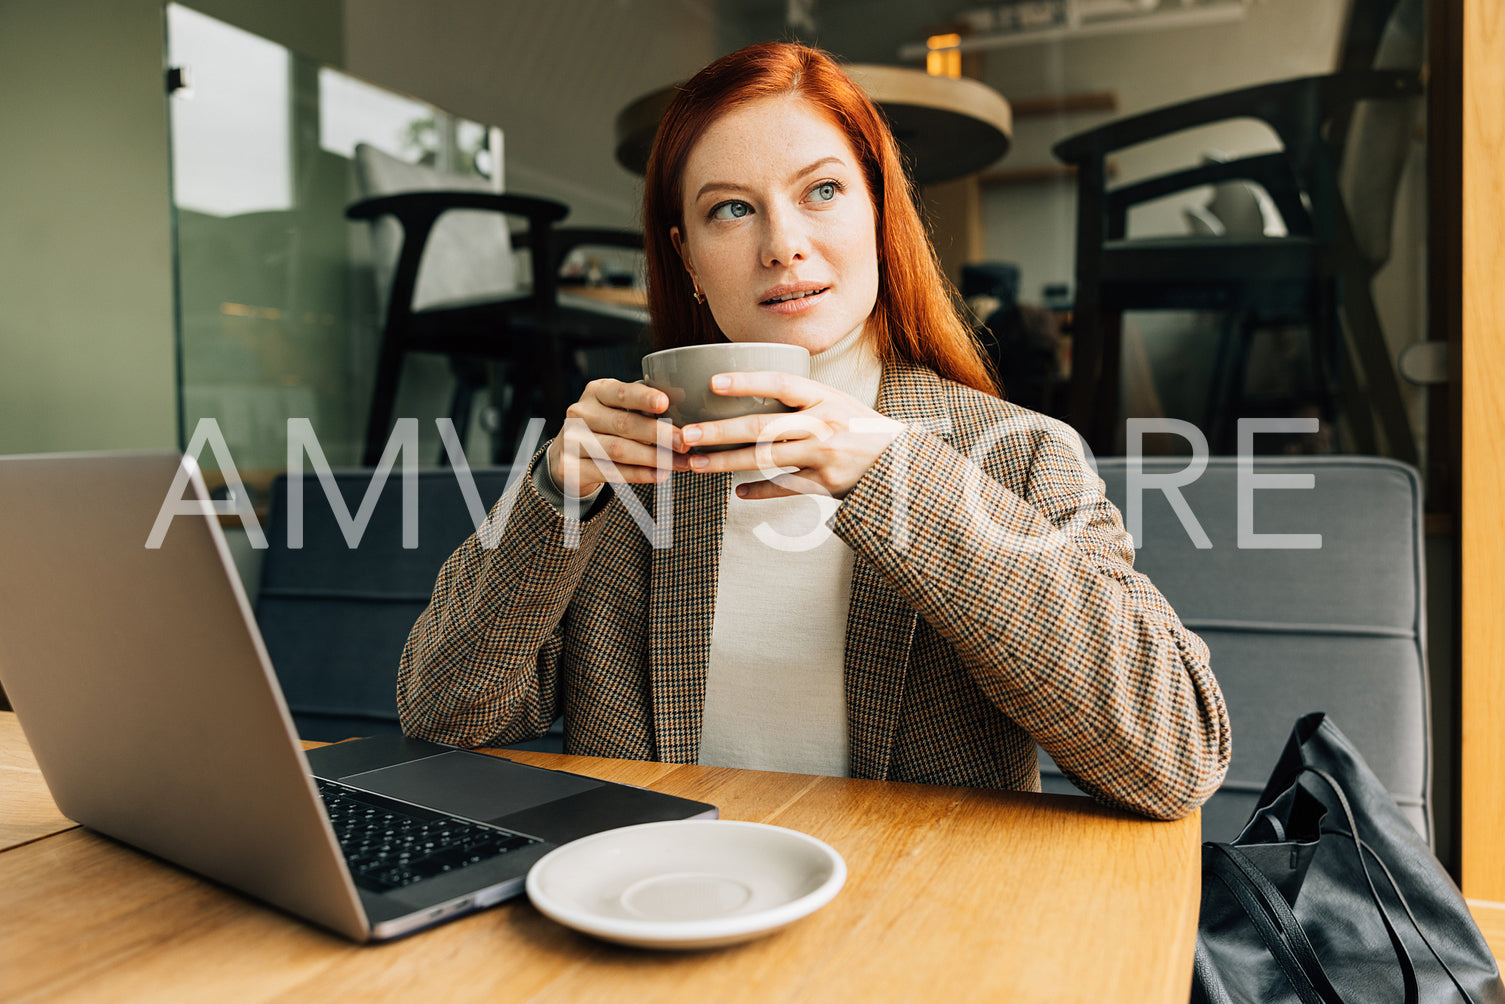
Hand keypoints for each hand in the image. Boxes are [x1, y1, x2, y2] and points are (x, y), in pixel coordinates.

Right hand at [546, 379, 683, 496]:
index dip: (643, 398)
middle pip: (624, 424)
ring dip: (654, 457)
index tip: (665, 403)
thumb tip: (685, 400)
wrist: (567, 456)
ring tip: (680, 462)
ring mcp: (573, 441)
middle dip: (658, 433)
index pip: (621, 392)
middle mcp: (580, 413)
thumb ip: (643, 405)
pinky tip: (660, 474)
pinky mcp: (572, 468)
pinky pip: (611, 472)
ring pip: (619, 450)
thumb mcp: (617, 408)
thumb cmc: (606, 427)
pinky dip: (639, 474)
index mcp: (596, 392)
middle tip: (684, 442)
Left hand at [675, 371, 904, 499]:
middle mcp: (824, 424)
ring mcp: (824, 456)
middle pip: (764, 428)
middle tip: (688, 434)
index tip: (713, 383)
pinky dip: (760, 491)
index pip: (781, 383)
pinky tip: (737, 492)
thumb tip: (749, 389)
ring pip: (766, 460)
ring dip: (727, 462)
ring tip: (697, 463)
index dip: (747, 382)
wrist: (898, 461)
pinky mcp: (826, 484)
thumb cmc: (859, 427)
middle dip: (720, 431)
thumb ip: (800, 399)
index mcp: (825, 397)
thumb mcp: (836, 401)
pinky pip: (785, 488)